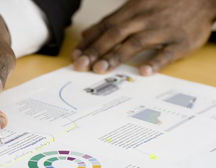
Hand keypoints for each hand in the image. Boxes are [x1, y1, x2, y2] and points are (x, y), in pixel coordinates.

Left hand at [72, 0, 215, 74]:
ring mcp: (163, 30)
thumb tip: (87, 35)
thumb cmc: (166, 4)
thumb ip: (112, 21)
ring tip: (101, 69)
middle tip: (81, 65)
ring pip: (136, 43)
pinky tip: (144, 71)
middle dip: (96, 50)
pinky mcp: (180, 42)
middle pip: (116, 34)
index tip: (75, 55)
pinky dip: (156, 61)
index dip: (89, 42)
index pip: (105, 26)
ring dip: (116, 56)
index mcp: (134, 10)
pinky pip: (167, 52)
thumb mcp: (137, 6)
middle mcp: (145, 19)